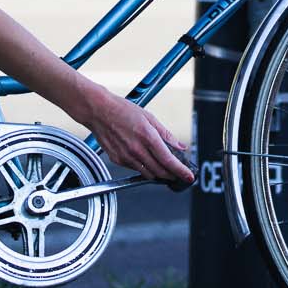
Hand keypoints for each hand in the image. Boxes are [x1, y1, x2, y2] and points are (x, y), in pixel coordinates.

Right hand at [76, 89, 192, 183]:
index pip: (168, 160)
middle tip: (178, 174)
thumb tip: (180, 146)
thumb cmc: (122, 110)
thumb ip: (166, 134)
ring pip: (148, 173)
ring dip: (158, 173)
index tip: (189, 177)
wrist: (98, 111)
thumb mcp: (149, 117)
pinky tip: (144, 159)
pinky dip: (143, 167)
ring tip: (163, 168)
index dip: (180, 171)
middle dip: (171, 175)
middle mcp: (137, 149)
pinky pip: (135, 169)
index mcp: (147, 137)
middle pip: (160, 171)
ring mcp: (126, 157)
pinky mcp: (118, 160)